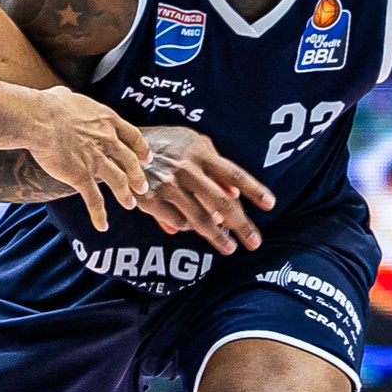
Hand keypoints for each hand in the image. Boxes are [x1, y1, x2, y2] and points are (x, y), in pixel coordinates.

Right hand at [25, 84, 149, 231]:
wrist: (39, 120)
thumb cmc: (47, 105)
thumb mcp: (64, 95)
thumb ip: (69, 98)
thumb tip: (61, 94)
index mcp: (106, 120)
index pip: (132, 136)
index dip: (141, 149)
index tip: (146, 157)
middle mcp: (107, 141)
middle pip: (129, 161)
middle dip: (137, 175)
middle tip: (142, 186)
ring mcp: (96, 160)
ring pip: (118, 181)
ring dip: (125, 195)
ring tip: (130, 205)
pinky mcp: (82, 176)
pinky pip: (94, 200)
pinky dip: (99, 215)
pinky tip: (102, 226)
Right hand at [133, 126, 273, 254]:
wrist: (121, 148)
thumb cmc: (164, 145)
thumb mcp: (191, 144)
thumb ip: (214, 166)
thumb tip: (235, 193)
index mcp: (200, 153)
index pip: (234, 173)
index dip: (254, 190)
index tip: (270, 205)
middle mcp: (186, 169)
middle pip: (222, 203)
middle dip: (241, 225)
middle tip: (254, 242)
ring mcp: (168, 186)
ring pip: (200, 219)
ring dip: (217, 236)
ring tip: (229, 247)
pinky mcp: (151, 200)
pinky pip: (177, 222)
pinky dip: (187, 228)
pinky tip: (190, 229)